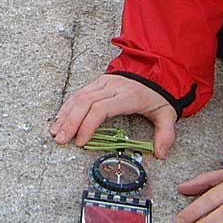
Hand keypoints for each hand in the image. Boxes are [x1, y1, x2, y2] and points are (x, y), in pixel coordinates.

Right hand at [50, 74, 176, 157]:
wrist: (157, 67)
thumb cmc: (159, 94)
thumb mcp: (167, 113)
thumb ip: (166, 134)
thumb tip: (161, 154)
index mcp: (129, 96)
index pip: (102, 109)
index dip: (88, 125)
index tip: (81, 142)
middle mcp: (113, 87)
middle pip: (85, 103)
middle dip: (70, 123)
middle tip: (61, 140)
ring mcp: (104, 82)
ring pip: (79, 96)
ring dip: (65, 115)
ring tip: (55, 132)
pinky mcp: (98, 81)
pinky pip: (79, 93)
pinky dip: (67, 106)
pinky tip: (59, 118)